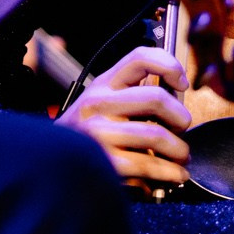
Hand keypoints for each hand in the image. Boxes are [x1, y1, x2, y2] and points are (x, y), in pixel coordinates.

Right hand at [56, 45, 192, 187]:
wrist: (51, 164)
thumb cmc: (86, 135)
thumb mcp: (102, 104)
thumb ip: (132, 95)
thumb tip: (176, 96)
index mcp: (103, 85)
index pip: (139, 58)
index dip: (169, 65)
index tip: (182, 84)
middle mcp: (99, 104)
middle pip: (157, 98)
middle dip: (180, 118)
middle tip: (181, 130)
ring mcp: (100, 133)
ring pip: (158, 135)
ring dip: (179, 151)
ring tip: (179, 158)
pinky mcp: (106, 162)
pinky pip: (150, 165)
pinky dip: (169, 173)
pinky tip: (172, 175)